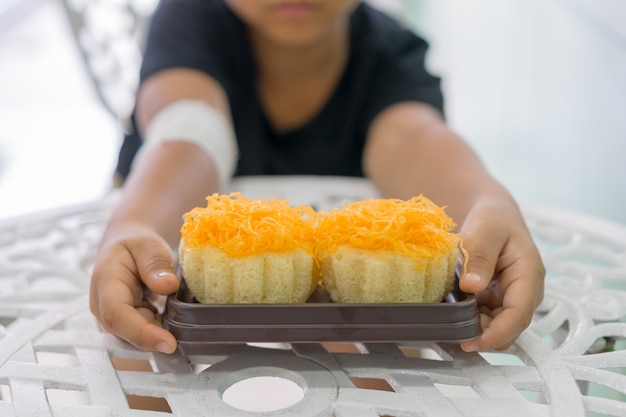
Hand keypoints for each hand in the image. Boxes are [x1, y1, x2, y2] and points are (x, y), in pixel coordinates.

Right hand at [89, 224, 179, 352]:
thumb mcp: (148, 246)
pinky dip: (160, 333)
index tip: (168, 343)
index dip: (141, 333)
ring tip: (182, 326)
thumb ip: (155, 264)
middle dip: (155, 339)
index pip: (117, 315)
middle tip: (186, 336)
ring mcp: (113, 318)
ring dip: (159, 336)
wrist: (126, 248)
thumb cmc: (135, 245)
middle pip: (126, 333)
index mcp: (105, 283)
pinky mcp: (126, 324)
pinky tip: (176, 324)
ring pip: (135, 338)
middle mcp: (103, 306)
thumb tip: (168, 285)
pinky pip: (143, 335)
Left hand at [458, 198, 545, 351]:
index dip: (496, 334)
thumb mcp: (485, 231)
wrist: (492, 215)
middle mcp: (525, 293)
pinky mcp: (497, 302)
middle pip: (508, 328)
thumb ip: (479, 256)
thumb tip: (471, 286)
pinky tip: (451, 318)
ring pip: (496, 328)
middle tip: (451, 332)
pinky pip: (486, 320)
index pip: (518, 315)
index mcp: (529, 275)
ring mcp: (511, 299)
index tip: (471, 342)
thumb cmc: (493, 220)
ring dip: (474, 330)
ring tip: (447, 325)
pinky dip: (469, 322)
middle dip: (482, 335)